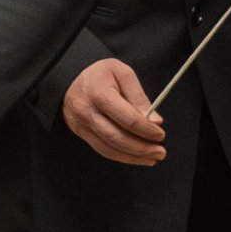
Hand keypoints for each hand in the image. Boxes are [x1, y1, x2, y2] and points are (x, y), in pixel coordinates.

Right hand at [59, 54, 168, 168]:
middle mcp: (87, 111)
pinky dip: (121, 157)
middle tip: (161, 152)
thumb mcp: (122, 73)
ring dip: (133, 157)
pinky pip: (103, 150)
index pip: (127, 118)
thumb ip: (139, 96)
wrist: (70, 78)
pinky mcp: (81, 133)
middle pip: (118, 138)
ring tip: (152, 158)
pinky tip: (136, 157)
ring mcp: (82, 125)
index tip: (160, 134)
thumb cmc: (100, 73)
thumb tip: (155, 121)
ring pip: (110, 149)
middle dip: (142, 148)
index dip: (146, 130)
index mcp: (99, 93)